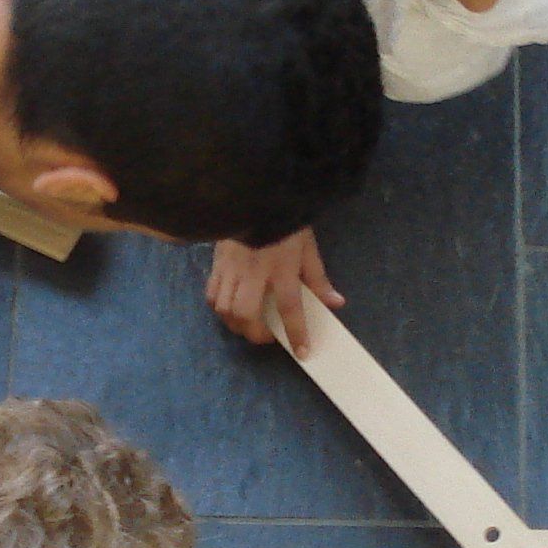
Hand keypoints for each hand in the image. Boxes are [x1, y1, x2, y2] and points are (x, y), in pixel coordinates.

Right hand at [208, 229, 340, 353]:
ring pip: (225, 308)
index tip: (302, 351)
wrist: (254, 195)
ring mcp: (231, 269)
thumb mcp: (307, 247)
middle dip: (256, 333)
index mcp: (281, 267)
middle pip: (247, 314)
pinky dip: (220, 307)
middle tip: (267, 335)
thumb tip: (335, 302)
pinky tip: (229, 307)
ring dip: (236, 323)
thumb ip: (318, 278)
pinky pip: (212, 294)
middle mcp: (253, 272)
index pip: (290, 307)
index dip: (296, 333)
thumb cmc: (285, 221)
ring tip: (248, 324)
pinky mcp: (217, 263)